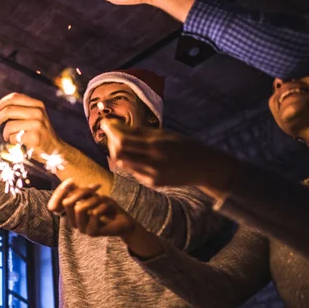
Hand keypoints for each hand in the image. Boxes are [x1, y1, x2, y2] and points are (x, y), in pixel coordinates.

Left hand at [0, 93, 63, 156]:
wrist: (54, 149)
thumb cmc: (39, 132)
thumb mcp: (35, 116)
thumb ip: (22, 109)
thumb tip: (0, 108)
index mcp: (38, 105)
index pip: (15, 97)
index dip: (3, 102)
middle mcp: (38, 113)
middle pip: (9, 110)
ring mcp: (37, 125)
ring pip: (9, 125)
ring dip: (5, 133)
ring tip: (9, 136)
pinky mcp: (34, 138)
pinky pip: (13, 137)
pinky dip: (11, 141)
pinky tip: (17, 142)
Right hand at [48, 178, 134, 236]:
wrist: (123, 220)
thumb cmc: (106, 206)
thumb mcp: (92, 195)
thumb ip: (79, 191)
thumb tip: (69, 182)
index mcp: (70, 213)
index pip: (54, 205)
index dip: (60, 191)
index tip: (72, 180)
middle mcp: (73, 222)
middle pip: (67, 203)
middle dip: (82, 191)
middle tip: (95, 188)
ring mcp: (82, 228)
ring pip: (80, 208)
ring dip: (94, 199)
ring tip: (103, 199)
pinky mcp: (92, 232)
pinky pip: (94, 214)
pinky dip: (103, 205)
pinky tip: (108, 206)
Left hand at [101, 120, 235, 188]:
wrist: (204, 167)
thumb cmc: (184, 145)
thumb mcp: (164, 134)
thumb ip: (141, 132)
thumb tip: (117, 126)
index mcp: (156, 145)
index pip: (123, 140)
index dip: (110, 132)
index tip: (105, 124)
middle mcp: (152, 161)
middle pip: (118, 153)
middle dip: (111, 143)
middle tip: (112, 135)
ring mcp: (151, 174)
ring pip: (123, 164)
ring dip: (119, 154)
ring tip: (123, 145)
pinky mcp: (152, 183)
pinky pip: (133, 172)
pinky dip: (130, 163)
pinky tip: (137, 157)